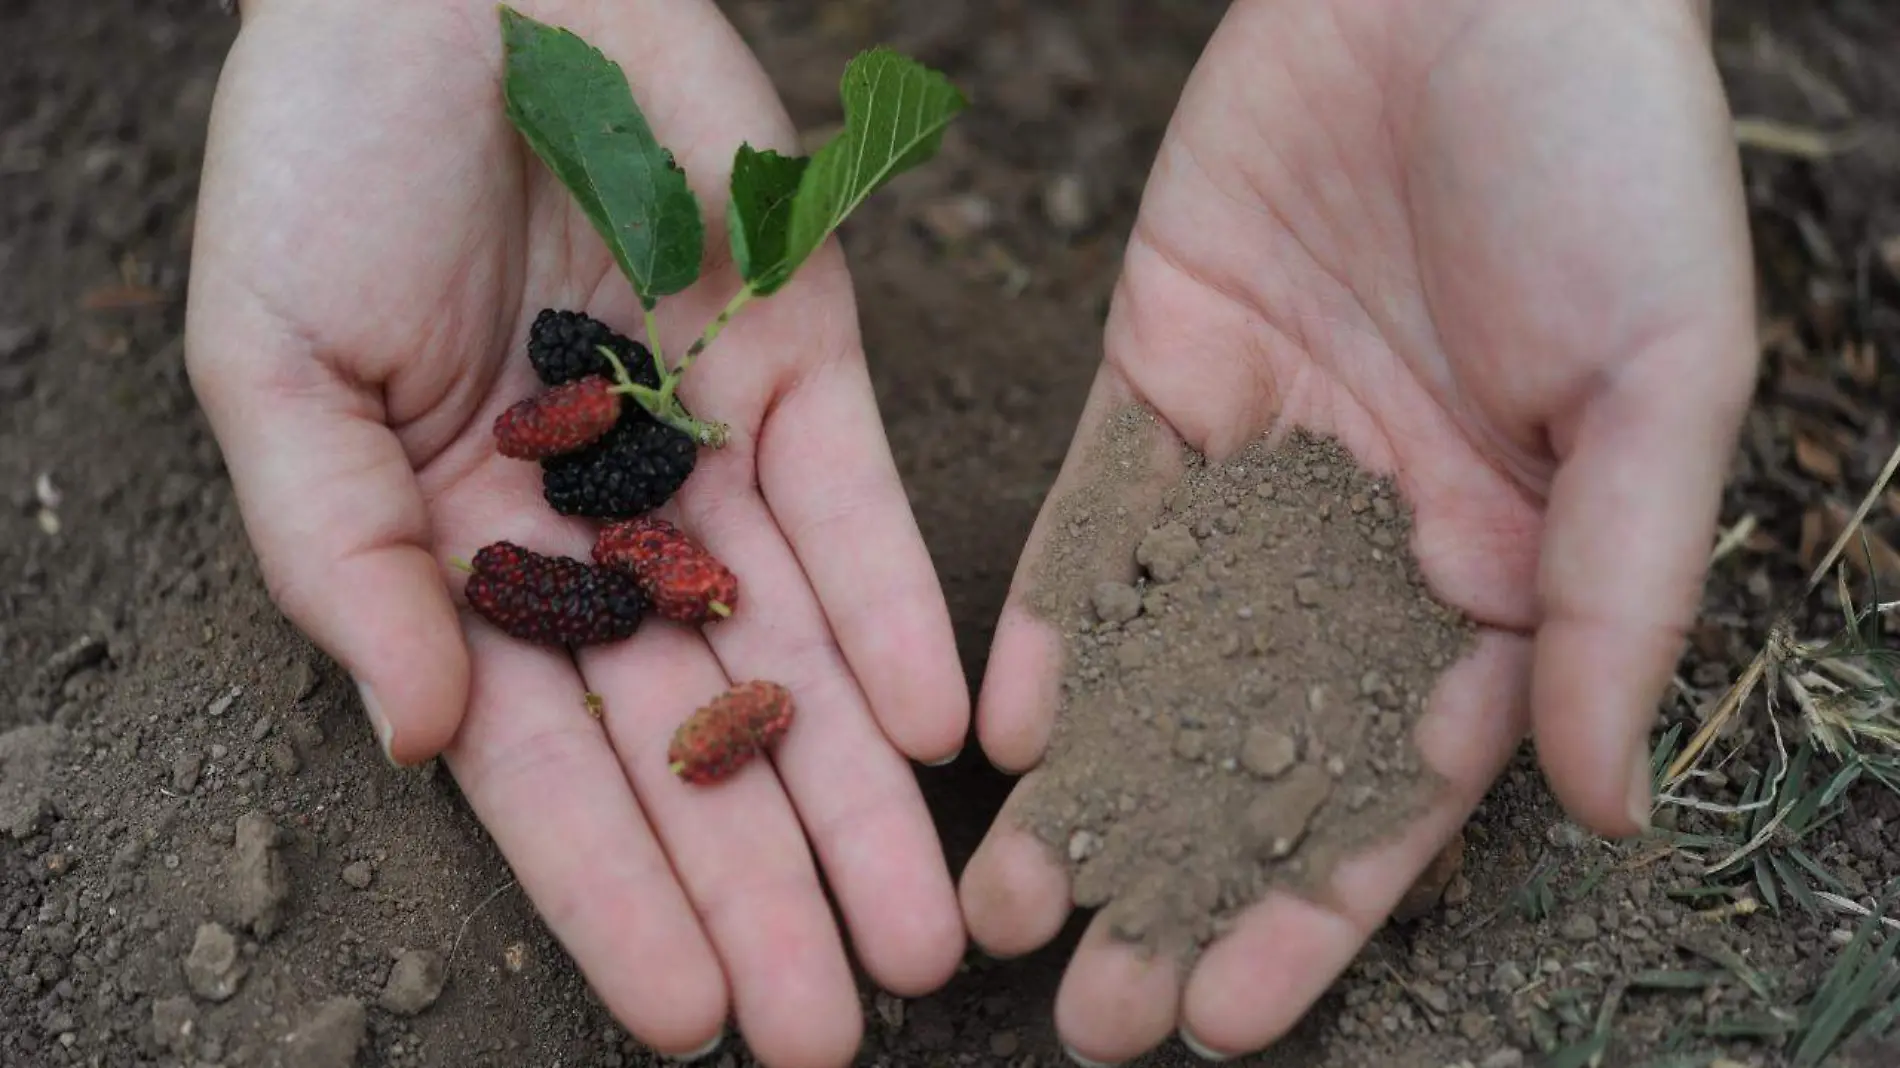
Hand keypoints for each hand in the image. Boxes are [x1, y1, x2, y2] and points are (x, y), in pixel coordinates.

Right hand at [183, 2, 967, 1063]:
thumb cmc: (323, 162)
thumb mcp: (274, 369)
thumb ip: (342, 562)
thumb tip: (421, 739)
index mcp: (462, 556)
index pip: (549, 768)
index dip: (615, 898)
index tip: (682, 1022)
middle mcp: (603, 528)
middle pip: (696, 741)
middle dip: (765, 888)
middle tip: (836, 1027)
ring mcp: (712, 450)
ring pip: (800, 653)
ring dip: (859, 796)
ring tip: (919, 933)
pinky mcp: (803, 359)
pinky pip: (858, 504)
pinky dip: (898, 612)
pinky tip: (939, 731)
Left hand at [959, 0, 1754, 1060]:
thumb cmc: (1609, 161)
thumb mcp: (1660, 384)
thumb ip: (1614, 596)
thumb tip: (1592, 804)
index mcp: (1501, 566)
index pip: (1398, 783)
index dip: (1313, 907)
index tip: (1225, 1022)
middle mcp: (1367, 536)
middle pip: (1257, 746)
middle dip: (1174, 881)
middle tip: (1080, 1016)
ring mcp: (1256, 461)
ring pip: (1159, 654)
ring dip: (1087, 785)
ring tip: (1001, 910)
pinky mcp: (1162, 372)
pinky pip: (1095, 521)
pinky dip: (1050, 622)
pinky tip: (999, 729)